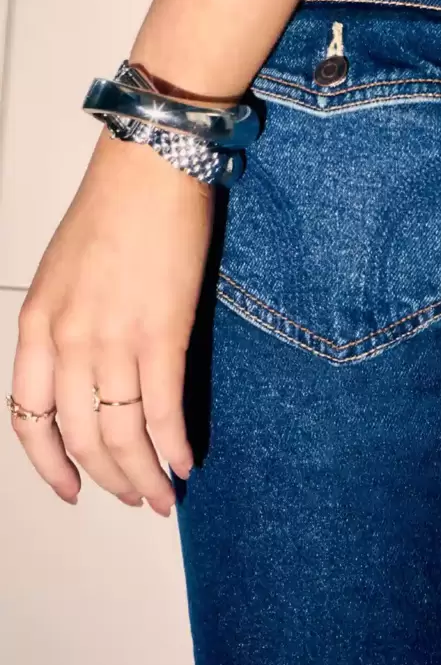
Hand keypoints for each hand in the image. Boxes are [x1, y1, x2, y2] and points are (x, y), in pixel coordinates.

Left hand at [9, 131, 213, 514]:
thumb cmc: (113, 207)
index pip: (29, 419)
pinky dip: (175, 444)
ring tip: (164, 496)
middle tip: (134, 498)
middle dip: (109, 479)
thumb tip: (93, 374)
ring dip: (144, 475)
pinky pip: (163, 409)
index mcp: (35, 324)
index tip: (72, 489)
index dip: (50, 465)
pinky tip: (188, 460)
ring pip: (121, 434)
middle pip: (80, 437)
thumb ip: (66, 325)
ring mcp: (113, 340)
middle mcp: (66, 341)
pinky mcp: (162, 333)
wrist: (150, 166)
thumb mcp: (63, 271)